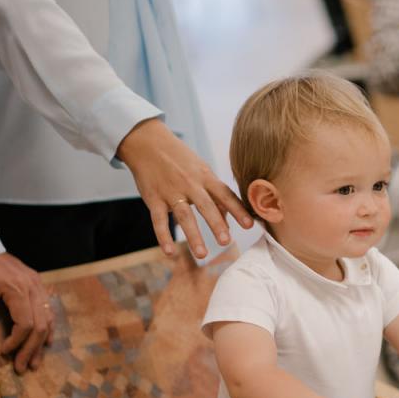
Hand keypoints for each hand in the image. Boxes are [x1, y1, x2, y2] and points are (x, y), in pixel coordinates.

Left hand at [0, 253, 51, 373]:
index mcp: (15, 288)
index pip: (25, 323)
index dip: (17, 342)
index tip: (4, 352)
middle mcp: (31, 285)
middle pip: (41, 324)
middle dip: (32, 348)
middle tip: (24, 367)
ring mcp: (35, 283)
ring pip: (48, 317)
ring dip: (42, 341)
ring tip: (35, 360)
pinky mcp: (34, 282)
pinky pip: (47, 308)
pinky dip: (47, 326)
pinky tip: (45, 341)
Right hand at [116, 118, 253, 259]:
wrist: (148, 143)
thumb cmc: (180, 159)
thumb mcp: (201, 171)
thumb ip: (215, 195)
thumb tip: (228, 222)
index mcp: (205, 177)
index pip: (225, 194)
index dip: (237, 210)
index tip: (249, 225)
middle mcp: (190, 184)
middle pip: (206, 206)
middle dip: (216, 224)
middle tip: (226, 242)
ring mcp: (171, 191)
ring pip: (184, 215)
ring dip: (193, 235)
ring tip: (202, 254)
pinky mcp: (153, 198)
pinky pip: (158, 220)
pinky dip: (163, 237)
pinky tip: (170, 252)